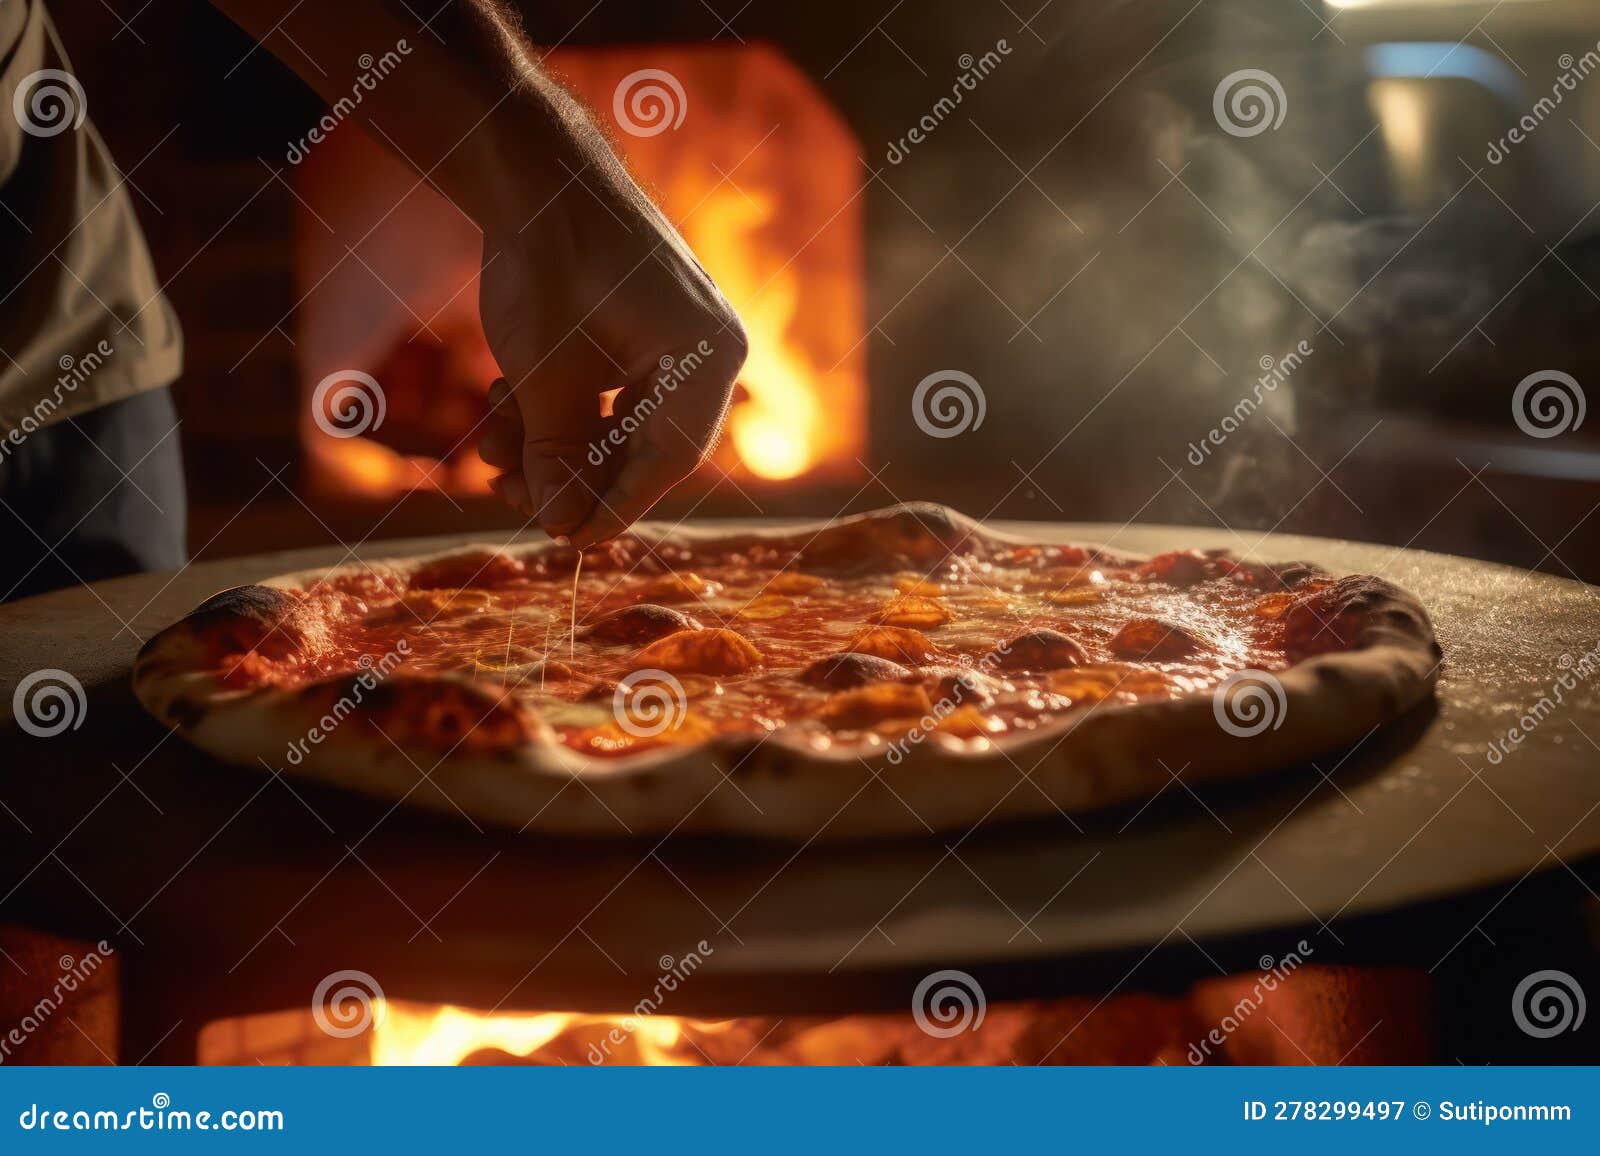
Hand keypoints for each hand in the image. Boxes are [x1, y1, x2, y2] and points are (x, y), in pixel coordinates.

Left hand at [473, 158, 746, 547]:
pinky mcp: (643, 326)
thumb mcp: (546, 374)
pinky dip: (560, 405)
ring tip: (492, 447)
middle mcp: (706, 350)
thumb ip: (559, 456)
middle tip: (511, 498)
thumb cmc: (549, 258)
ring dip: (554, 440)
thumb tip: (562, 527)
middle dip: (571, 472)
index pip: (670, 460)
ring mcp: (676, 336)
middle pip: (645, 445)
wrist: (531, 166)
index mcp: (707, 357)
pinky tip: (507, 406)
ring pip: (618, 420)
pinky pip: (609, 389)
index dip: (615, 506)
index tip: (568, 540)